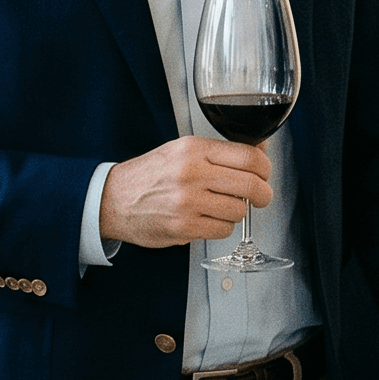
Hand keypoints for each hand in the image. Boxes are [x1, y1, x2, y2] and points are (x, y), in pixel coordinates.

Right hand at [101, 136, 273, 247]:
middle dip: (263, 194)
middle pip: (251, 184)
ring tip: (222, 207)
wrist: (113, 199)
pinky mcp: (184, 227)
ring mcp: (188, 202)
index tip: (265, 174)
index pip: (249, 156)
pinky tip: (208, 220)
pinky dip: (221, 227)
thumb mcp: (182, 150)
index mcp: (194, 149)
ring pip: (239, 210)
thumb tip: (261, 151)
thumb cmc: (150, 175)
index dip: (266, 167)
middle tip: (261, 197)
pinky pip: (223, 230)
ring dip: (237, 212)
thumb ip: (220, 152)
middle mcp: (192, 173)